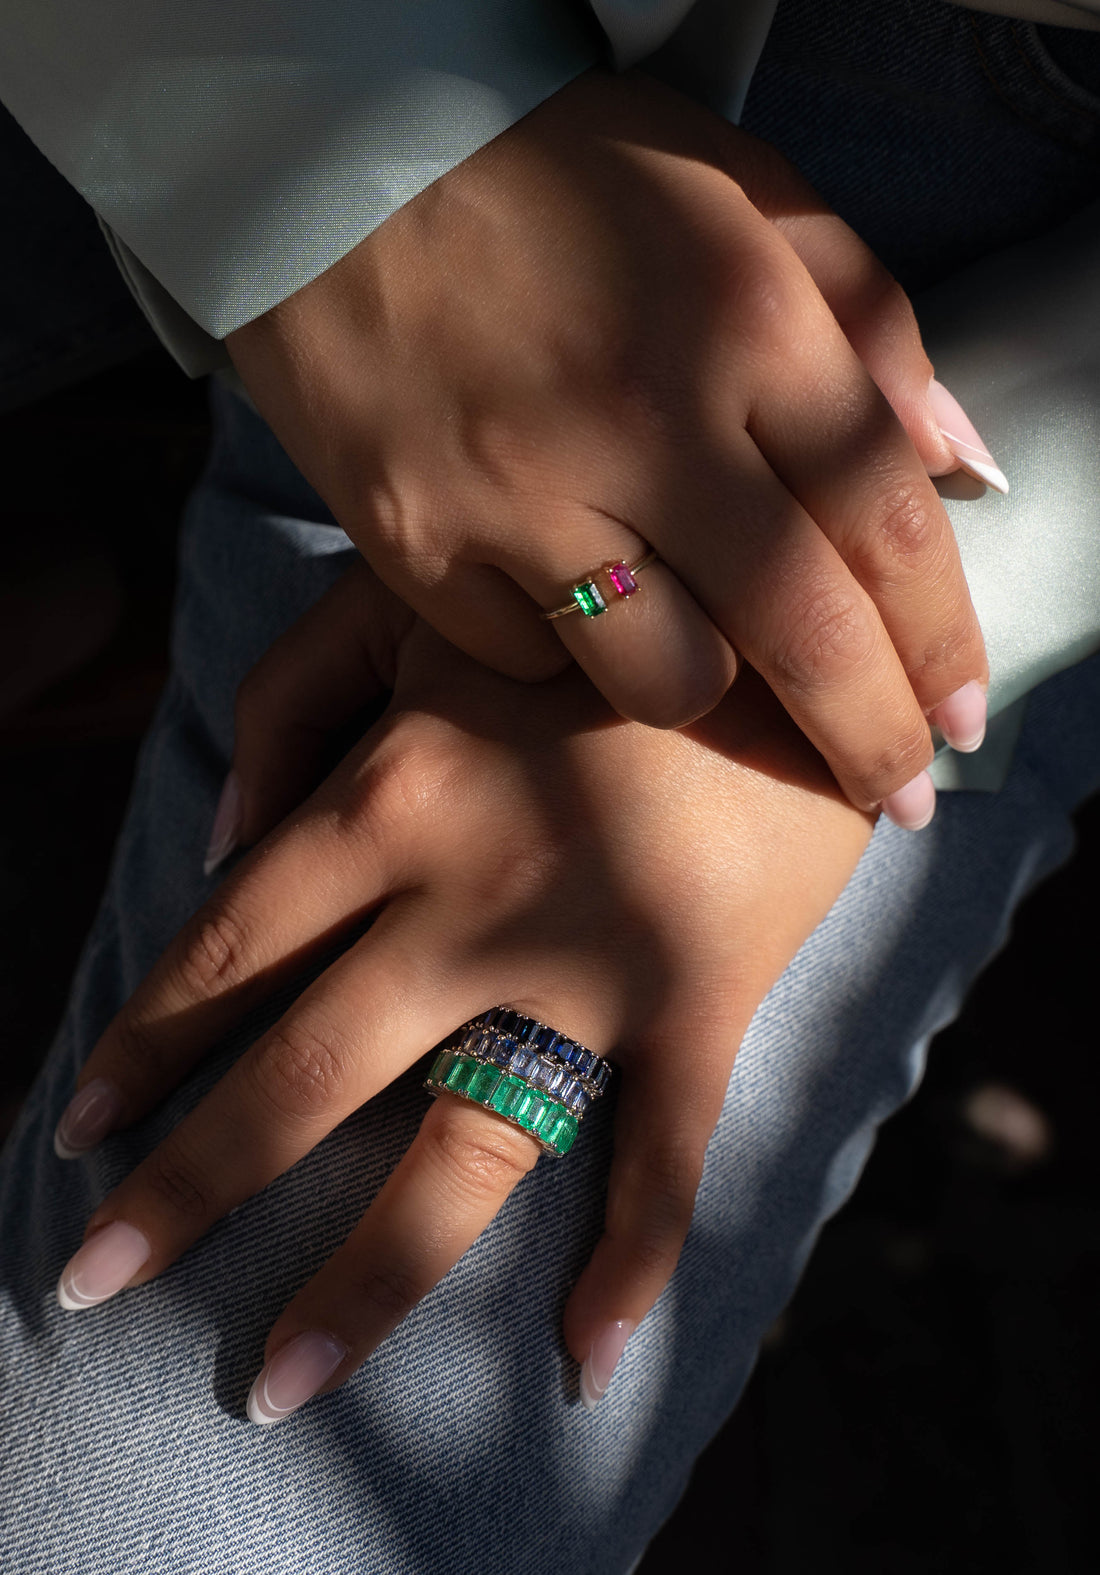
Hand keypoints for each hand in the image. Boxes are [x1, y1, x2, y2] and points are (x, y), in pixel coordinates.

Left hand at [52, 562, 874, 1417]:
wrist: (794, 608)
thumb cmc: (592, 602)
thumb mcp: (417, 600)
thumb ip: (292, 696)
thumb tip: (218, 842)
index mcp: (389, 791)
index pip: (228, 945)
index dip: (142, 1043)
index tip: (77, 1129)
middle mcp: (469, 898)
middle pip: (299, 1076)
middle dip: (183, 1189)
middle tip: (91, 1282)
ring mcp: (591, 962)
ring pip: (460, 1154)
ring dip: (362, 1283)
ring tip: (279, 1387)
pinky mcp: (702, 997)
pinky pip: (665, 1154)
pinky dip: (631, 1262)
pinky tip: (588, 1357)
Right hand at [226, 67, 989, 818]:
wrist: (318, 170)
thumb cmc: (549, 173)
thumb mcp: (731, 188)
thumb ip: (860, 312)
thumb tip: (948, 458)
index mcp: (741, 315)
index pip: (886, 518)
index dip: (941, 641)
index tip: (958, 718)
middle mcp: (641, 416)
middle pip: (799, 630)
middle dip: (866, 737)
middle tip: (895, 793)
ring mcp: (517, 493)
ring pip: (665, 679)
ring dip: (710, 695)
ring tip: (710, 666)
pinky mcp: (417, 547)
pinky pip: (526, 662)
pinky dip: (562, 656)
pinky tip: (563, 600)